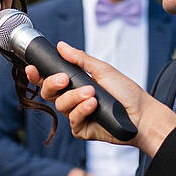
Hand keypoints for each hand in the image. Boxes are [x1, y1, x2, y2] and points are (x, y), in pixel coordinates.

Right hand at [25, 41, 175, 155]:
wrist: (142, 115)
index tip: (33, 68)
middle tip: (64, 79)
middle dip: (53, 84)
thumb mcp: (103, 70)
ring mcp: (76, 115)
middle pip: (48, 93)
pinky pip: (73, 120)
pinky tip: (93, 105)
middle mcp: (73, 99)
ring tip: (92, 94)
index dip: (37, 75)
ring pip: (61, 106)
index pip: (49, 79)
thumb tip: (62, 46)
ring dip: (75, 97)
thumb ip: (81, 59)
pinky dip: (82, 110)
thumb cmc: (126, 92)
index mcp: (75, 84)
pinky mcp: (82, 129)